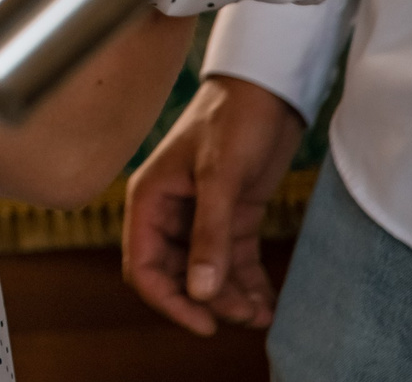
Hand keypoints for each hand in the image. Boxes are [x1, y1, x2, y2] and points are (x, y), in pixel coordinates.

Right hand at [121, 74, 305, 333]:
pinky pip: (233, 262)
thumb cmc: (233, 118)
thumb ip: (209, 236)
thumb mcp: (220, 178)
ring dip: (230, 298)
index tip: (204, 323)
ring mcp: (201, 215)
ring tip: (260, 312)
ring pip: (206, 273)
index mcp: (150, 200)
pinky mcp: (233, 215)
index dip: (168, 301)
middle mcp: (170, 211)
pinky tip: (267, 302)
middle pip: (175, 275)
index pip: (143, 267)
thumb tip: (201, 292)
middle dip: (206, 301)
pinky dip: (248, 284)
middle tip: (243, 315)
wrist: (268, 87)